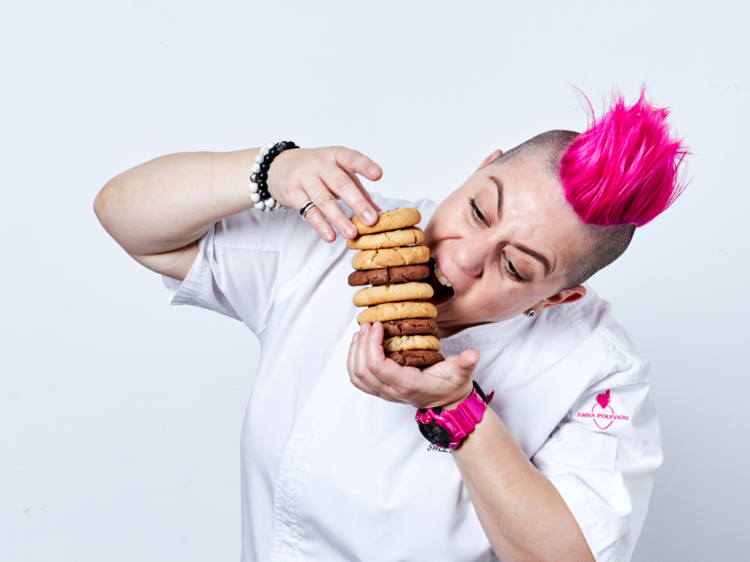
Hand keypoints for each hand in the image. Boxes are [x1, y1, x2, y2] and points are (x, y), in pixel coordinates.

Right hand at [267, 146, 382, 241]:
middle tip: (371, 220)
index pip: (352, 159)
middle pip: (340, 184)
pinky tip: (331, 235)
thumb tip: (379, 212)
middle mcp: (320, 164)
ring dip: (339, 219)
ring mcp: (305, 177)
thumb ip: (360, 191)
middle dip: (357, 203)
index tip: (378, 174)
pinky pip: (309, 211)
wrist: (279, 166)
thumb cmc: (316, 170)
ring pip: (324, 200)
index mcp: (336, 156)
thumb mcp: (339, 173)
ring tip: (352, 233)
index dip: (365, 166)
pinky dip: (321, 225)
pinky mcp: (292, 193)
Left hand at [347, 322, 479, 409]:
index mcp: (408, 385)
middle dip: (361, 344)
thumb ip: (467, 363)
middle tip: (368, 323)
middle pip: (362, 370)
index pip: (378, 367)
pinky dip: (353, 361)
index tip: (378, 325)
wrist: (448, 403)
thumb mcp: (463, 373)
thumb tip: (472, 355)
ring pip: (356, 376)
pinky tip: (359, 345)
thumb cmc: (452, 386)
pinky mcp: (381, 390)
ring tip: (361, 331)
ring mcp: (384, 392)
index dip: (372, 344)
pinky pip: (359, 379)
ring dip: (354, 352)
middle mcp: (392, 391)